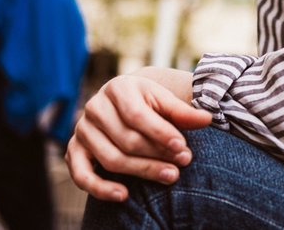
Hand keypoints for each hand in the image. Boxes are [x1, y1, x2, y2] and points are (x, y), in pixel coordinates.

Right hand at [66, 67, 212, 199]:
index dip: (161, 133)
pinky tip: (124, 195)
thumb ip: (183, 112)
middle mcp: (95, 107)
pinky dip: (100, 188)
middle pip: (126, 140)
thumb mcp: (164, 101)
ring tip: (170, 176)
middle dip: (157, 155)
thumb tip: (208, 119)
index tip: (182, 147)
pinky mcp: (75, 150)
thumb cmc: (148, 103)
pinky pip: (81, 175)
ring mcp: (83, 130)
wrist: (122, 102)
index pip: (137, 115)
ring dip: (142, 171)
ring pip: (110, 159)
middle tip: (182, 164)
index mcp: (118, 88)